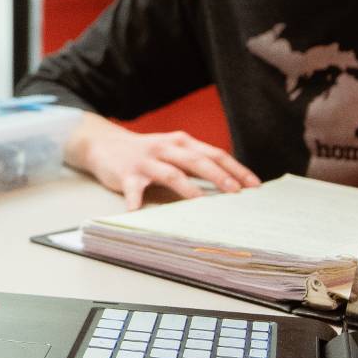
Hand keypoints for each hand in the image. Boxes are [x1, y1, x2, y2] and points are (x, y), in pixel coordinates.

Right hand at [71, 115, 259, 209]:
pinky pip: (134, 191)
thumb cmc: (146, 152)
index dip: (236, 168)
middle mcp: (166, 148)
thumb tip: (229, 182)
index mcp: (182, 143)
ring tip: (201, 204)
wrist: (103, 143)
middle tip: (235, 192)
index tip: (254, 185)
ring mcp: (146, 161)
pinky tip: (140, 214)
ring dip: (188, 189)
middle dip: (218, 177)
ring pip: (171, 174)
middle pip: (197, 162)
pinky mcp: (127, 174)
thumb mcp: (173, 149)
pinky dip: (137, 203)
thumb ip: (196, 162)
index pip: (215, 154)